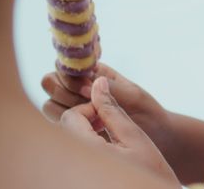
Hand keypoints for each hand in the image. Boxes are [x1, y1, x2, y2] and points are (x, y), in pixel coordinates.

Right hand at [42, 62, 174, 153]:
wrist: (154, 136)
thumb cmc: (145, 110)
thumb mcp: (131, 95)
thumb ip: (110, 88)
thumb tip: (86, 81)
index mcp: (92, 72)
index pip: (64, 67)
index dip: (69, 77)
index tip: (86, 89)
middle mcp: (78, 88)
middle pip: (49, 84)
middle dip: (64, 93)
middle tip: (88, 105)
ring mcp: (73, 108)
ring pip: (49, 106)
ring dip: (66, 112)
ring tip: (94, 121)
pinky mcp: (73, 128)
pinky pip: (57, 126)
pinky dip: (68, 128)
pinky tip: (92, 132)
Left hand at [61, 77, 179, 185]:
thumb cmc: (150, 171)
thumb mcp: (134, 136)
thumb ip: (111, 109)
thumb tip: (97, 82)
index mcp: (87, 152)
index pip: (70, 117)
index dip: (89, 109)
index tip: (108, 117)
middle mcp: (73, 165)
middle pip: (63, 130)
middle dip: (83, 121)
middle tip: (106, 126)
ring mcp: (71, 173)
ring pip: (66, 141)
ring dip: (82, 134)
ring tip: (106, 139)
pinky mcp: (73, 177)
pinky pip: (70, 156)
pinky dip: (82, 147)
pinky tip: (102, 152)